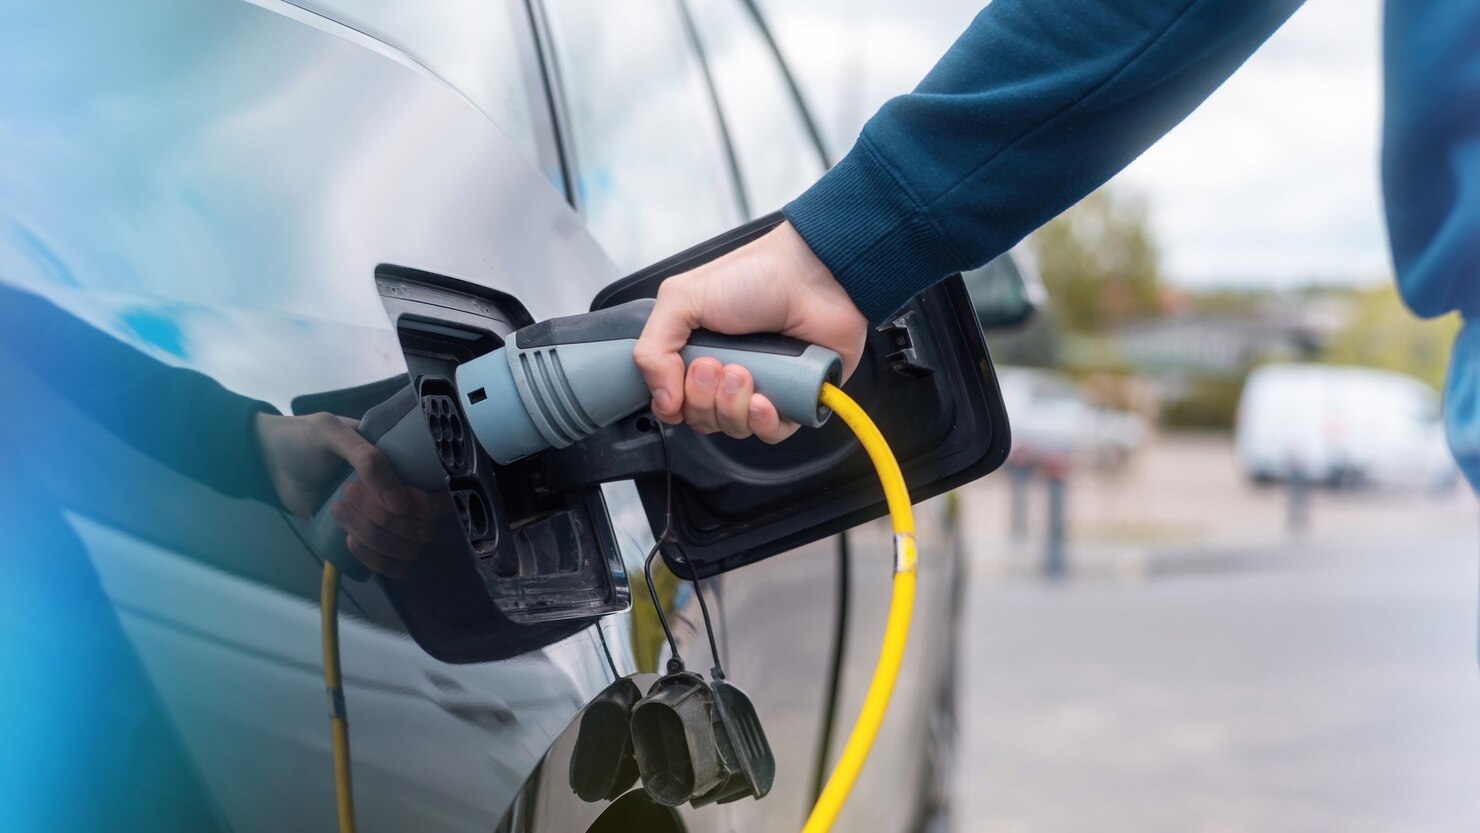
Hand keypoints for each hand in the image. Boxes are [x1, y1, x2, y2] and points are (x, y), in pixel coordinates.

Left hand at [256, 411, 444, 576]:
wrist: (270, 461)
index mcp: (404, 462)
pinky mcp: (366, 539)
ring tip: (337, 510)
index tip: (401, 503)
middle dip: (385, 520)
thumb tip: (400, 504)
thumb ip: (367, 458)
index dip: (426, 507)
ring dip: (375, 538)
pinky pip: (390, 565)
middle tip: (346, 493)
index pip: (438, 496)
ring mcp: (385, 519)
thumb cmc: (304, 439)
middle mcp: (402, 493)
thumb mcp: (332, 432)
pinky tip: (349, 543)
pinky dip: (376, 561)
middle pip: (421, 528)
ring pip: (406, 549)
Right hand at [633, 221, 866, 442]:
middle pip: (701, 420)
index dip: (675, 400)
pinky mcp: (794, 399)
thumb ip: (652, 348)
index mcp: (697, 351)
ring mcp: (761, 388)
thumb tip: (661, 401)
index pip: (673, 402)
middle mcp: (727, 373)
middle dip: (704, 398)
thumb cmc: (754, 276)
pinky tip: (766, 399)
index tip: (687, 371)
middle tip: (718, 364)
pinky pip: (772, 434)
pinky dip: (764, 423)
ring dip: (733, 406)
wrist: (814, 275)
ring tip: (745, 372)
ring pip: (734, 429)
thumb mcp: (682, 298)